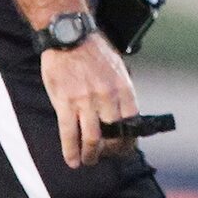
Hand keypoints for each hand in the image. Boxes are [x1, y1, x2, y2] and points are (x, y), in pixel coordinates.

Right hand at [41, 36, 139, 166]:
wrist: (69, 36)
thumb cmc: (93, 49)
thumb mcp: (117, 65)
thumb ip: (120, 88)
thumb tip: (123, 110)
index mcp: (123, 86)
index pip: (132, 120)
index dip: (130, 137)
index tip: (127, 147)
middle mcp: (107, 96)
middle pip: (114, 133)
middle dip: (111, 149)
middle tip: (106, 156)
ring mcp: (86, 102)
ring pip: (92, 138)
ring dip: (92, 155)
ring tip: (89, 161)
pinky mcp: (65, 104)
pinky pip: (69, 134)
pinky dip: (71, 151)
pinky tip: (72, 161)